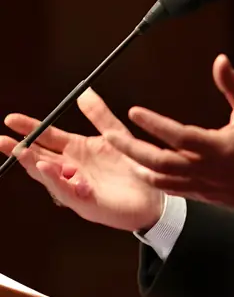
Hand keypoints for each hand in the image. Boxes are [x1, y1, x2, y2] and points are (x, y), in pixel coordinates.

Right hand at [0, 89, 163, 230]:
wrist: (155, 195)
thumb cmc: (134, 167)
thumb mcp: (115, 135)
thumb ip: (99, 115)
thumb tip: (84, 92)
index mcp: (75, 151)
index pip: (46, 137)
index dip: (29, 128)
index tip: (10, 119)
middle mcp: (71, 169)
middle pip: (39, 158)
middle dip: (19, 149)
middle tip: (2, 140)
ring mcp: (76, 187)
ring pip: (48, 176)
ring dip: (33, 163)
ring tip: (22, 151)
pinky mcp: (87, 204)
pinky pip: (68, 192)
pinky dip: (56, 181)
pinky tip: (47, 169)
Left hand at [103, 54, 233, 210]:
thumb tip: (220, 61)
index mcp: (216, 149)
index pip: (178, 136)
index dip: (154, 124)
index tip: (134, 111)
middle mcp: (204, 169)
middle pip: (159, 162)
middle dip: (131, 148)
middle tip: (110, 135)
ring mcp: (200, 185)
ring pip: (160, 178)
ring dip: (136, 164)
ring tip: (119, 150)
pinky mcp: (200, 194)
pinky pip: (170, 188)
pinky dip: (152, 178)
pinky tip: (140, 168)